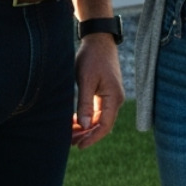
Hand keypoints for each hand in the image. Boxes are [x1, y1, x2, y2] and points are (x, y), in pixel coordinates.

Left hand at [71, 33, 122, 148]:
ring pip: (99, 119)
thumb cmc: (92, 57)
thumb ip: (85, 104)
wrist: (98, 39)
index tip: (78, 146)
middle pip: (102, 124)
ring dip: (86, 127)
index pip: (105, 126)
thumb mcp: (86, 80)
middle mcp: (115, 99)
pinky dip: (87, 117)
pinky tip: (74, 122)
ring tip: (70, 134)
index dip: (92, 138)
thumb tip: (85, 126)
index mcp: (114, 98)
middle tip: (70, 142)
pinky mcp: (105, 92)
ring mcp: (111, 96)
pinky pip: (97, 110)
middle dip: (87, 135)